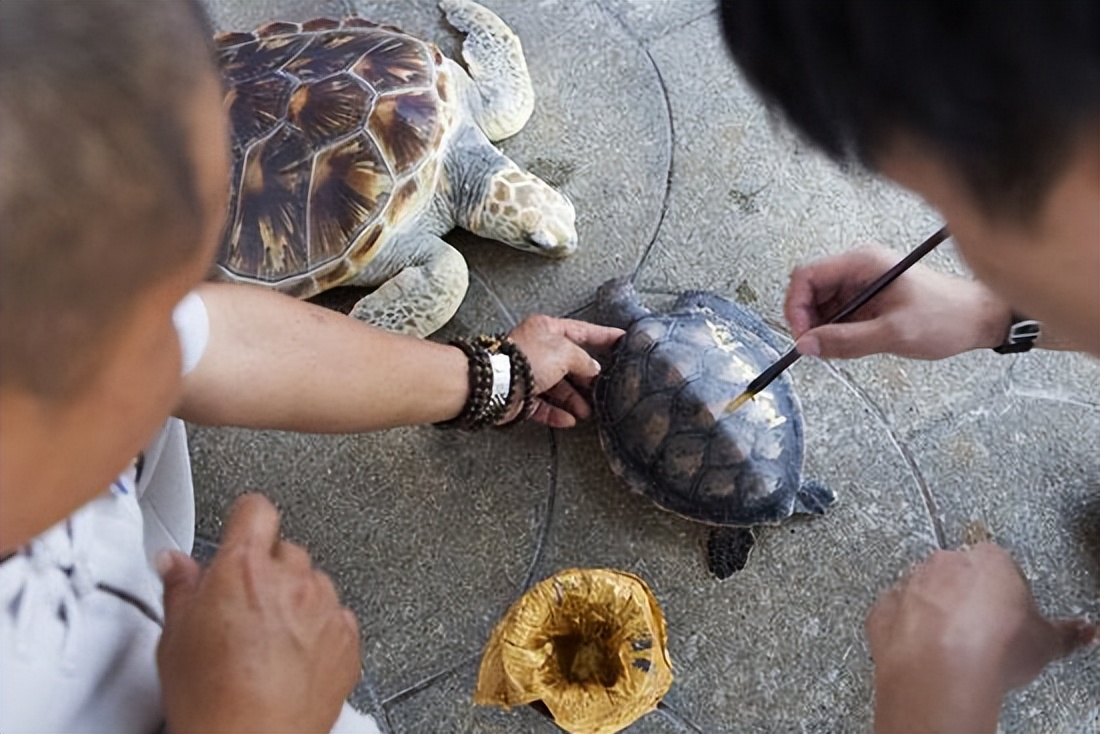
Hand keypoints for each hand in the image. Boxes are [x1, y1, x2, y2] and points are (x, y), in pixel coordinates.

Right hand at [157, 494, 360, 733]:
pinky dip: (321, 630)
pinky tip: (294, 657)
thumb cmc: (212, 700)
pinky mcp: (348, 637)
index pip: (256, 510)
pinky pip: (337, 617)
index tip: (241, 531)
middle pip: (285, 550)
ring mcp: (325, 607)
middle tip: (245, 606)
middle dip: (268, 570)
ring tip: (270, 640)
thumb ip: (181, 587)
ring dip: (297, 600)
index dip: (246, 520)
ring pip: (314, 583)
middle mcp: (291, 580)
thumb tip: (176, 565)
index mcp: (244, 568)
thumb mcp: (175, 638)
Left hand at [506, 315, 623, 427]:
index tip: (620, 338)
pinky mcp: (522, 396)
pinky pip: (543, 405)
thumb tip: (593, 368)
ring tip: (587, 410)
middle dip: (586, 378)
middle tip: (601, 387)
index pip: (581, 330)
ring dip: (574, 400)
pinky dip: (557, 413)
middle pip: (569, 363)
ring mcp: (529, 373)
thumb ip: (584, 360)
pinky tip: (569, 419)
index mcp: (546, 330)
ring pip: (557, 387)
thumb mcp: (565, 353)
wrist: (497, 384)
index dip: (603, 335)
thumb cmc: (526, 360)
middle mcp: (537, 349)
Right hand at [785, 244, 1012, 358]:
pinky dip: (836, 331)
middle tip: (816, 347)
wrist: (978, 318)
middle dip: (807, 320)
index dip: (796, 306)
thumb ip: (846, 340)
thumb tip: (807, 346)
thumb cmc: (946, 317)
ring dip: (822, 328)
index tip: (801, 334)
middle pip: (810, 290)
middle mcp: (859, 269)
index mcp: (862, 264)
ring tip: (838, 348)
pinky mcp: (869, 299)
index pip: (807, 276)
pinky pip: (839, 313)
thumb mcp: (893, 333)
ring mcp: (863, 283)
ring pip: (822, 304)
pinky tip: (849, 344)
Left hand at [866, 543, 1095, 732]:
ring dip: (933, 611)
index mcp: (988, 561)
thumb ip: (1065, 632)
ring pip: (922, 591)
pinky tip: (920, 649)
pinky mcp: (882, 612)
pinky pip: (893, 615)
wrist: (942, 671)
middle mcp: (944, 564)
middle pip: (957, 575)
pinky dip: (904, 629)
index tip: (1009, 615)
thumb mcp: (1045, 643)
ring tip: (950, 646)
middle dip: (966, 597)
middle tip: (980, 630)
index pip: (1000, 566)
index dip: (1006, 593)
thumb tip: (1081, 632)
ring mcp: (908, 585)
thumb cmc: (993, 649)